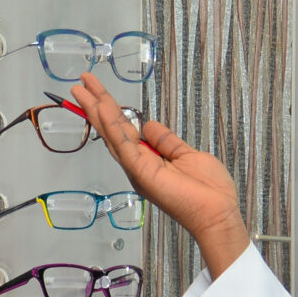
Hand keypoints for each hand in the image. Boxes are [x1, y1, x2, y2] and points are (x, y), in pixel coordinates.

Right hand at [65, 73, 252, 276]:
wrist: (216, 213)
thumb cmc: (207, 190)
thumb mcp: (186, 155)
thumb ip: (165, 141)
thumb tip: (149, 125)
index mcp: (147, 160)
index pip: (125, 130)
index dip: (112, 109)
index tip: (99, 91)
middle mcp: (137, 164)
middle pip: (112, 129)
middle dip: (96, 104)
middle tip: (80, 83)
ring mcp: (137, 168)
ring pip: (112, 133)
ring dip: (96, 110)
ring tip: (81, 89)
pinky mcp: (141, 172)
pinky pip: (123, 144)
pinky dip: (112, 125)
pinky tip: (101, 108)